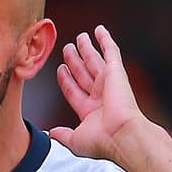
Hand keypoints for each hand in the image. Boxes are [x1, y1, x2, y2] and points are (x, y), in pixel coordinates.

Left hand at [48, 26, 149, 161]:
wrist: (121, 134)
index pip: (74, 91)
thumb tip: (50, 133)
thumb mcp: (74, 140)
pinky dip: (106, 40)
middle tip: (67, 49)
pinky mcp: (116, 72)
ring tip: (80, 37)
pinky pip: (111, 51)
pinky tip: (100, 30)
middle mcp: (100, 96)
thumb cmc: (101, 140)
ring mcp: (108, 83)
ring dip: (87, 48)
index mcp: (90, 111)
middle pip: (83, 73)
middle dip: (75, 61)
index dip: (66, 80)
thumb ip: (61, 134)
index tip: (60, 69)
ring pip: (94, 60)